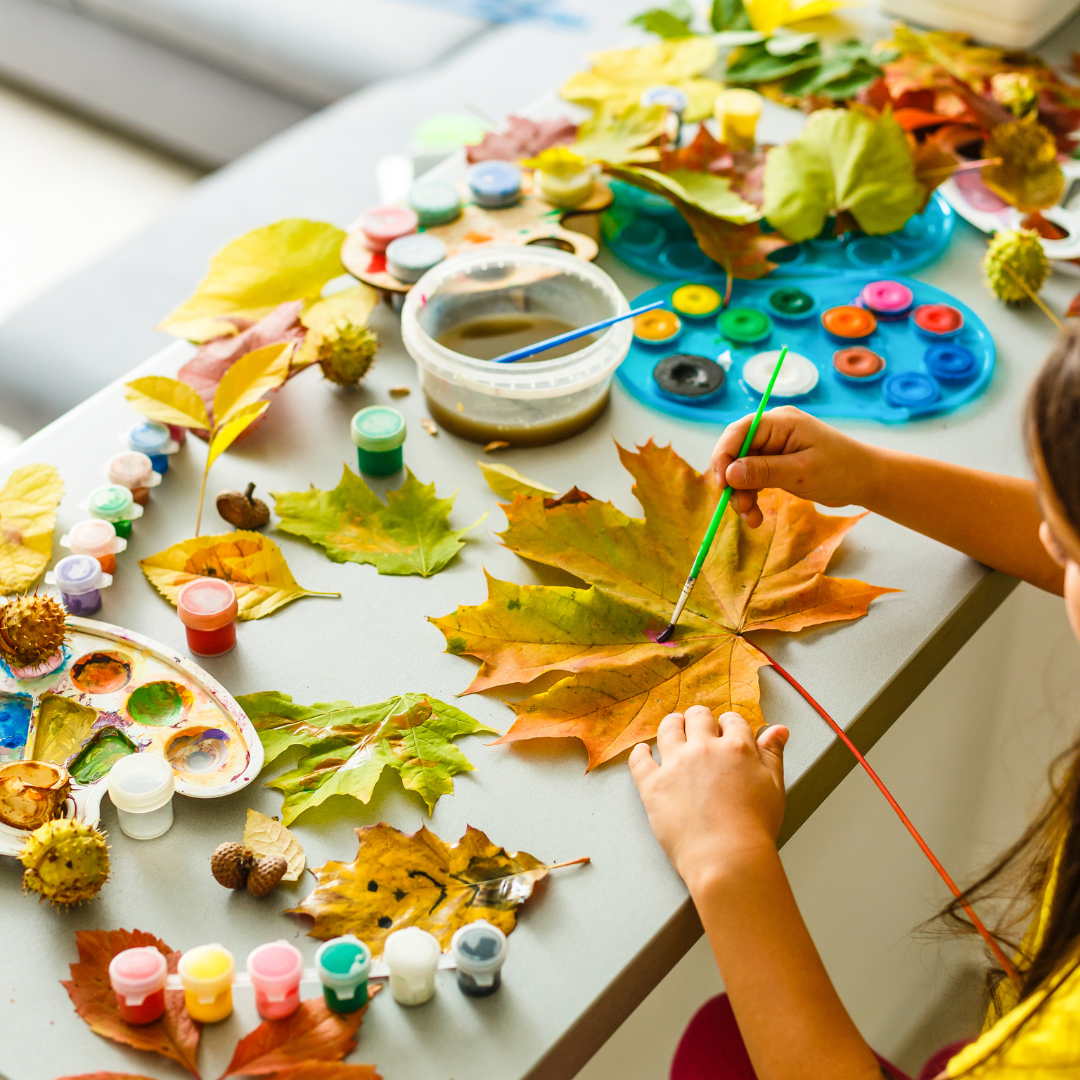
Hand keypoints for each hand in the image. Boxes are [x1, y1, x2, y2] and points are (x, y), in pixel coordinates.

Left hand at [629, 706, 788, 891]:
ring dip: (671, 725)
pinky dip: (640, 753)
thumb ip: (773, 754)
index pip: (731, 721)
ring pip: (668, 729)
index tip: (726, 729)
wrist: (727, 857)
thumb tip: (778, 730)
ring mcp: (675, 765)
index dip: (729, 723)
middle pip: (697, 717)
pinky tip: (643, 752)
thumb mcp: (773, 786)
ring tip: (672, 727)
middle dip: (698, 719)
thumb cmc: (754, 828)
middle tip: (697, 725)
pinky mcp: (653, 785)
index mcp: (736, 748)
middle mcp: (703, 749)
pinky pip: (640, 760)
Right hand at [710, 406, 880, 526]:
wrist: (866, 480)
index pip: (738, 432)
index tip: (721, 484)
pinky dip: (750, 497)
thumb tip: (729, 474)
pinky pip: (752, 478)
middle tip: (739, 508)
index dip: (724, 456)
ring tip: (751, 518)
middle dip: (732, 482)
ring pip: (740, 469)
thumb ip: (764, 471)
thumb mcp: (802, 472)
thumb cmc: (842, 470)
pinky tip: (755, 515)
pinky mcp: (775, 464)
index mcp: (780, 422)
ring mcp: (773, 448)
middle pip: (736, 452)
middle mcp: (772, 431)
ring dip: (740, 494)